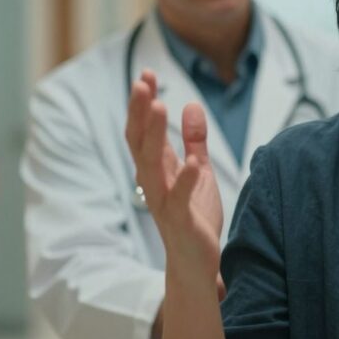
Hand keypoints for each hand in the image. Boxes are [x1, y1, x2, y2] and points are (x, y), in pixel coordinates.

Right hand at [126, 70, 223, 280]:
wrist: (198, 263)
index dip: (143, 104)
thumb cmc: (195, 216)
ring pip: (152, 166)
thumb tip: (191, 105)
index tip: (146, 74)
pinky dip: (185, 181)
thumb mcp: (198, 171)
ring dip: (155, 136)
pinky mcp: (181, 221)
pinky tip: (193, 163)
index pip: (144, 131)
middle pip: (140, 142)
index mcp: (158, 169)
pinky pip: (179, 200)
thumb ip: (195, 141)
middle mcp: (154, 182)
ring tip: (161, 107)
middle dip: (141, 112)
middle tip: (142, 83)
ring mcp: (164, 202)